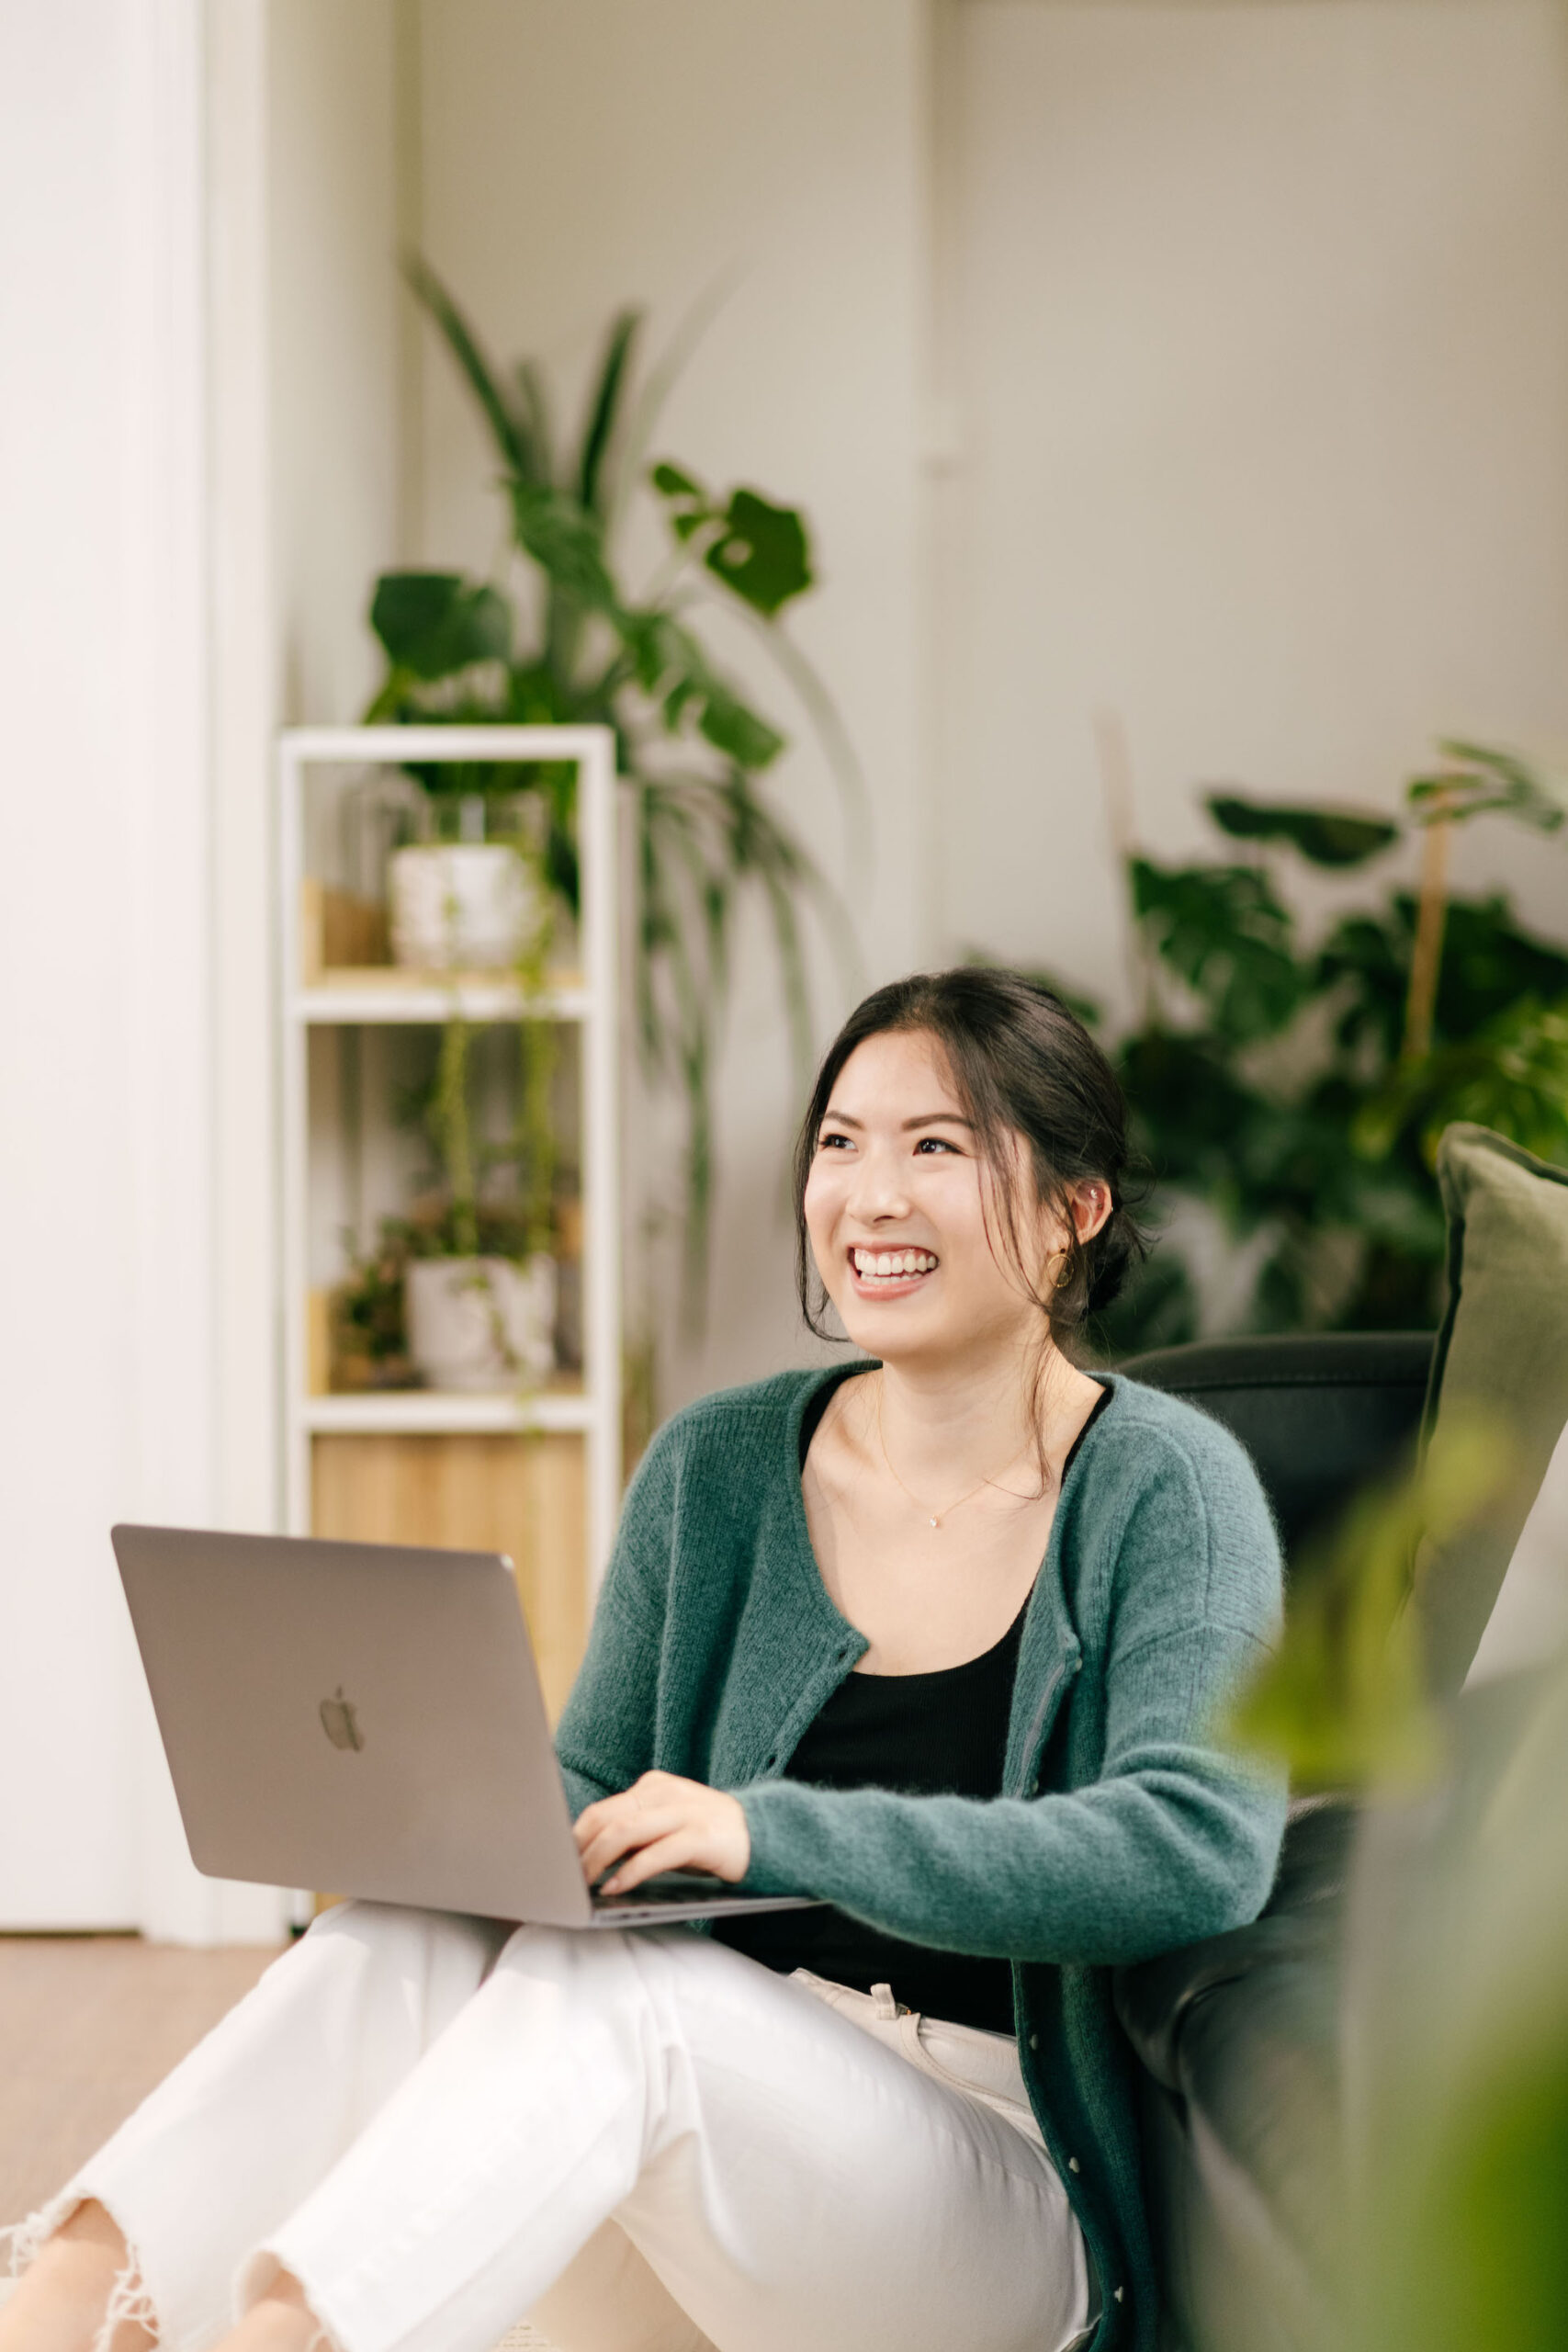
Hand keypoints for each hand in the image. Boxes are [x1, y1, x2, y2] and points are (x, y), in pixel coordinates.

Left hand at [574, 1770, 750, 1894]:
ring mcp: (684, 1812)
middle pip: (606, 1818)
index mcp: (652, 1788)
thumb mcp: (666, 1828)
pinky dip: (630, 1873)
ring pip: (625, 1832)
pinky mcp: (702, 1836)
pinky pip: (657, 1853)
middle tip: (562, 1879)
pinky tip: (616, 1888)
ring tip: (582, 1885)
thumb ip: (634, 1834)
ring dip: (596, 1862)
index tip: (556, 1863)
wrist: (763, 1835)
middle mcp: (665, 1794)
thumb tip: (587, 1857)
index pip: (601, 1810)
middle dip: (579, 1852)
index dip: (574, 1838)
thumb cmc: (705, 1837)